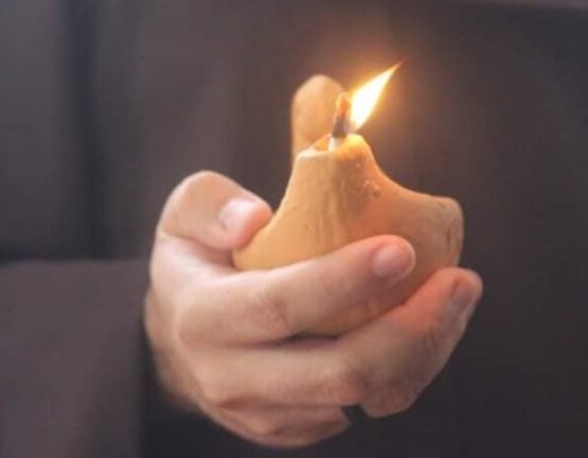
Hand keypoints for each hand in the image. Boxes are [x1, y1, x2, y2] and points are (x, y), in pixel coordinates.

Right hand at [144, 171, 482, 447]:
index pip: (280, 306)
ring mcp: (262, 413)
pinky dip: (407, 369)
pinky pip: (363, 409)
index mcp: (202, 317)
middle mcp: (229, 377)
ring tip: (456, 296)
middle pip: (337, 371)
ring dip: (424, 349)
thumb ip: (212, 206)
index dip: (344, 281)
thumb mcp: (183, 215)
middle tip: (459, 280)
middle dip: (412, 330)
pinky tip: (423, 325)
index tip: (401, 249)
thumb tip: (256, 219)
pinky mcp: (291, 429)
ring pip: (363, 397)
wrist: (175, 337)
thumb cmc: (193, 262)